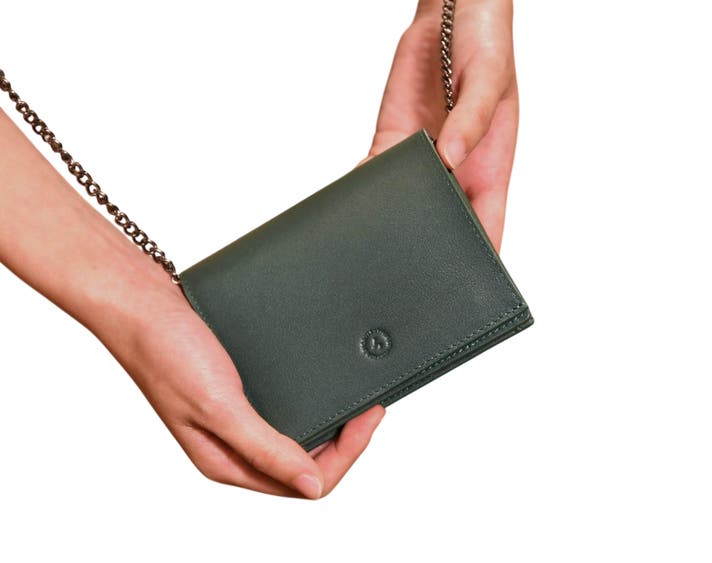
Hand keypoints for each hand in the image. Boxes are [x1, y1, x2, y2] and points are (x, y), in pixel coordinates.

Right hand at [2, 85, 384, 499]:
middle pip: (303, 462)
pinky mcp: (236, 388)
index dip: (345, 455)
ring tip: (355, 397)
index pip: (300, 482)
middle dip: (345, 442)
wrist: (138, 299)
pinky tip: (323, 380)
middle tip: (372, 407)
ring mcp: (235, 416)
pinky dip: (309, 399)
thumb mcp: (219, 406)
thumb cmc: (164, 351)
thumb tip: (311, 486)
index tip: (369, 416)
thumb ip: (265, 448)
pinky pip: (282, 406)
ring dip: (329, 422)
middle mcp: (232, 445)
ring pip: (295, 434)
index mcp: (226, 461)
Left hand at [367, 0, 517, 250]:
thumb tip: (451, 158)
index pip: (487, 224)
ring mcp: (425, 156)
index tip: (465, 288)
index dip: (478, 258)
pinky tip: (355, 201)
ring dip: (394, 218)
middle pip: (443, 221)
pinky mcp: (395, 138)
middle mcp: (458, 169)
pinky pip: (379, 169)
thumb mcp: (490, 82)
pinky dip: (367, 185)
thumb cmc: (489, 45)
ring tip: (377, 244)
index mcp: (491, 165)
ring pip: (407, 200)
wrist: (451, 13)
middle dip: (429, 245)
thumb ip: (471, 121)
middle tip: (408, 272)